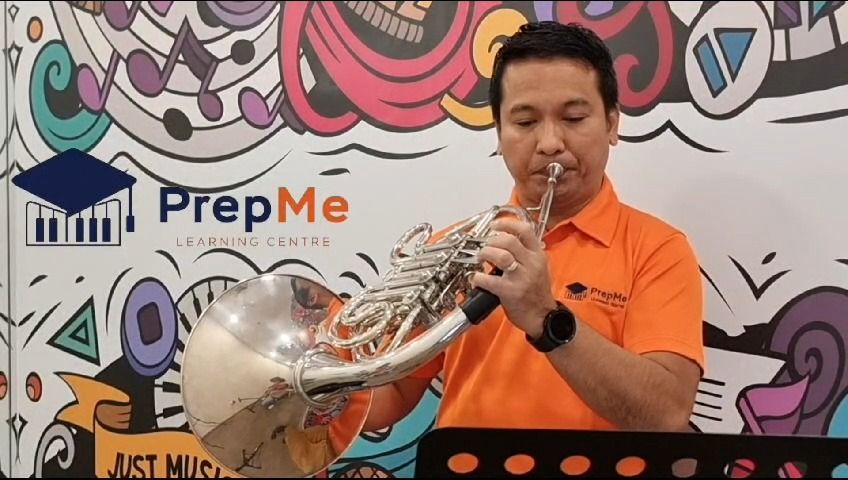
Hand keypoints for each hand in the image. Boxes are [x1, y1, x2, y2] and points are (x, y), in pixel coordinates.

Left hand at [470, 218, 557, 337]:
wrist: (543, 317)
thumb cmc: (538, 294)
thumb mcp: (539, 267)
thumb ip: (526, 253)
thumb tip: (505, 239)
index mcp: (538, 255)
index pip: (525, 230)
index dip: (507, 224)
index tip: (494, 225)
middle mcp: (532, 264)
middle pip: (509, 240)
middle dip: (492, 240)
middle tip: (485, 245)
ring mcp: (521, 278)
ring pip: (501, 255)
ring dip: (486, 253)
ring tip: (480, 258)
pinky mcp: (511, 292)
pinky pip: (489, 280)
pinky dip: (478, 277)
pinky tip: (476, 278)